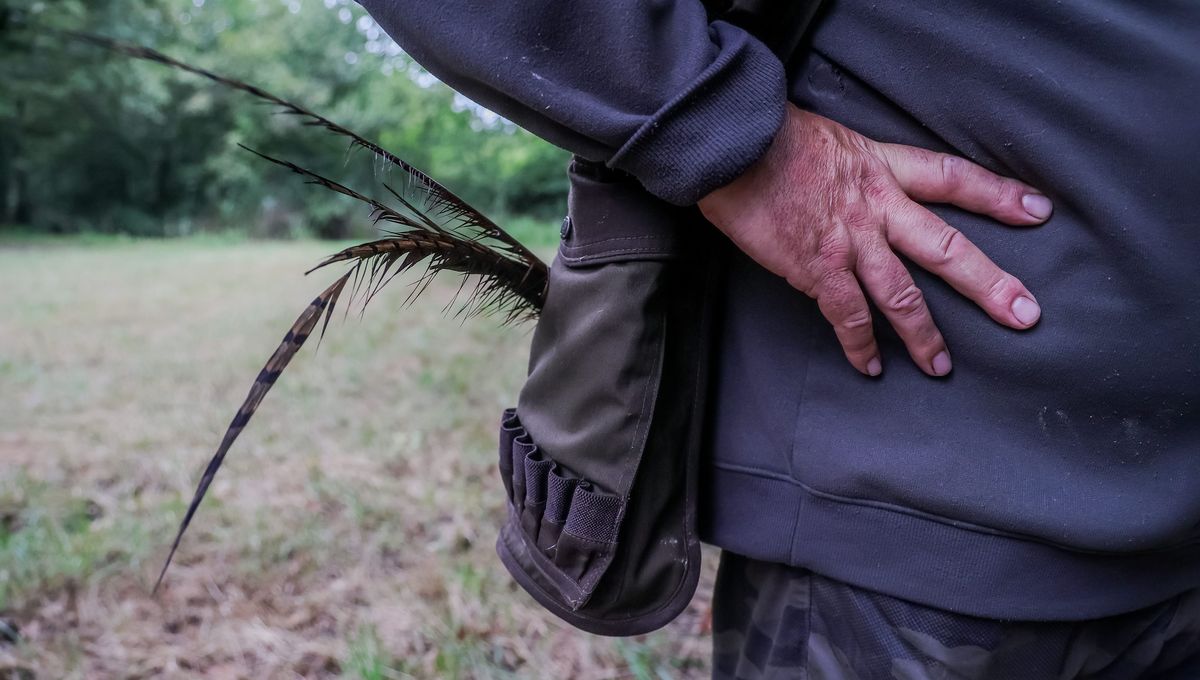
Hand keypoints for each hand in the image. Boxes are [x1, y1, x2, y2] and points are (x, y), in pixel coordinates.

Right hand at [698, 104, 1049, 376]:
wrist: (732, 144)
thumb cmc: (770, 137)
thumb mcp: (830, 139)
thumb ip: (853, 168)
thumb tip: (854, 186)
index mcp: (882, 167)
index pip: (953, 179)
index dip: (997, 196)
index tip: (1038, 211)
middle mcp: (876, 206)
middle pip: (946, 248)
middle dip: (989, 284)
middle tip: (1025, 314)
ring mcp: (849, 240)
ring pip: (902, 294)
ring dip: (925, 335)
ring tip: (942, 366)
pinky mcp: (817, 268)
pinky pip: (848, 316)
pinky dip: (860, 345)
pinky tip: (871, 367)